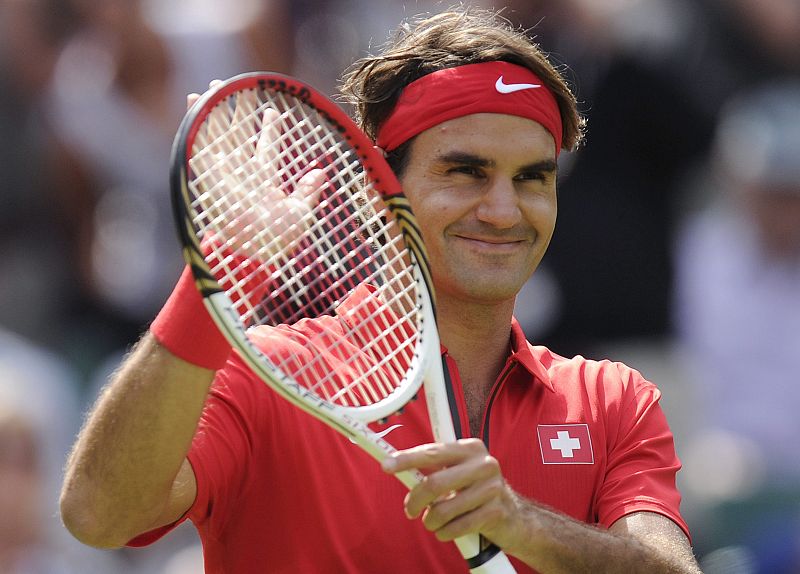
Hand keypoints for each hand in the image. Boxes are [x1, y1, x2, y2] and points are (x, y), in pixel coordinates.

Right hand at [187, 81, 323, 262]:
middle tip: (238, 87)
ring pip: (217, 134)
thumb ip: (308, 192)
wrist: (252, 252)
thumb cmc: (278, 240)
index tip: (273, 111)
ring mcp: (223, 173)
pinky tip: (195, 102)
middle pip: (238, 134)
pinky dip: (196, 123)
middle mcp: (242, 174)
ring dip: (214, 110)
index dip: (270, 129)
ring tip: (213, 86)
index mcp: (264, 181)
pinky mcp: (207, 174)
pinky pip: (199, 144)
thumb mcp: (301, 213)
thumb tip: (321, 172)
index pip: (267, 149)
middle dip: (238, 111)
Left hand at [382, 438, 520, 548]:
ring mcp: (492, 488)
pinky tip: (447, 530)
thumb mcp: (458, 474)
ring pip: (443, 510)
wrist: (514, 517)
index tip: (386, 465)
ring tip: (434, 522)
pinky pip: (456, 527)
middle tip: (410, 510)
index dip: (407, 459)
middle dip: (415, 500)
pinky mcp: (495, 512)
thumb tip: (395, 467)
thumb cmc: (476, 492)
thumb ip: (432, 470)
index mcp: (470, 448)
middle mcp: (483, 464)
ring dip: (431, 521)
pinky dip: (444, 533)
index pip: (432, 452)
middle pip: (434, 483)